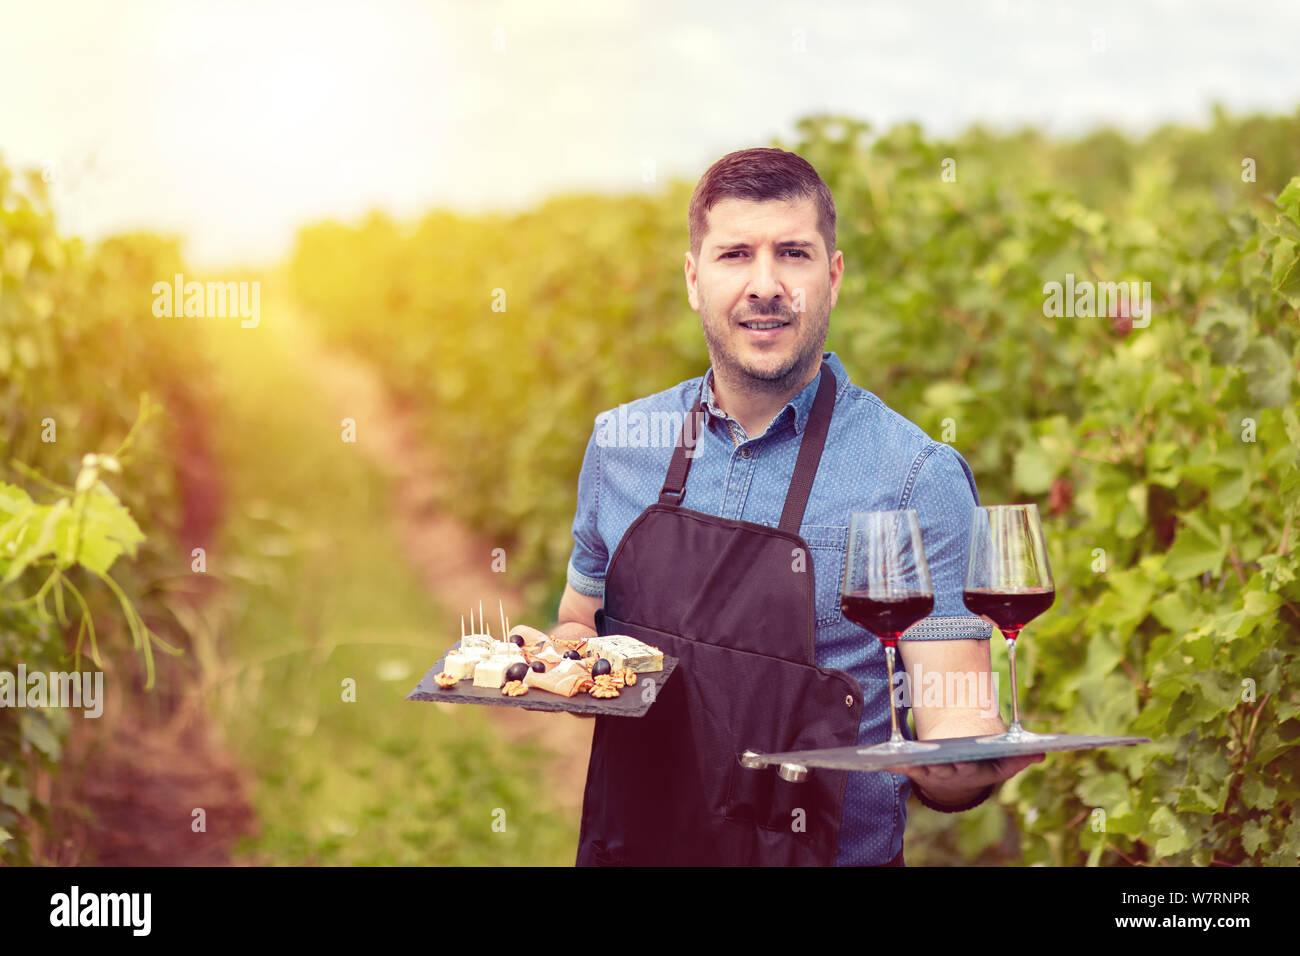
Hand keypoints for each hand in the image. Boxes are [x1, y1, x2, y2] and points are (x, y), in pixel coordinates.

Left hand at [882, 754, 1043, 805]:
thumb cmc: (983, 764)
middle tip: (933, 761)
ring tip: (906, 759)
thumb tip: (1041, 753)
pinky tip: (883, 758)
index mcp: (973, 772)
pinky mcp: (916, 770)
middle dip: (939, 767)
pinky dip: (895, 764)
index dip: (966, 766)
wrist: (959, 777)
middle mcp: (952, 775)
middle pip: (944, 771)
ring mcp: (933, 773)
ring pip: (923, 770)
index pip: (971, 770)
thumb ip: (1019, 759)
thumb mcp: (1002, 763)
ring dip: (914, 766)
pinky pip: (904, 767)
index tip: (963, 760)